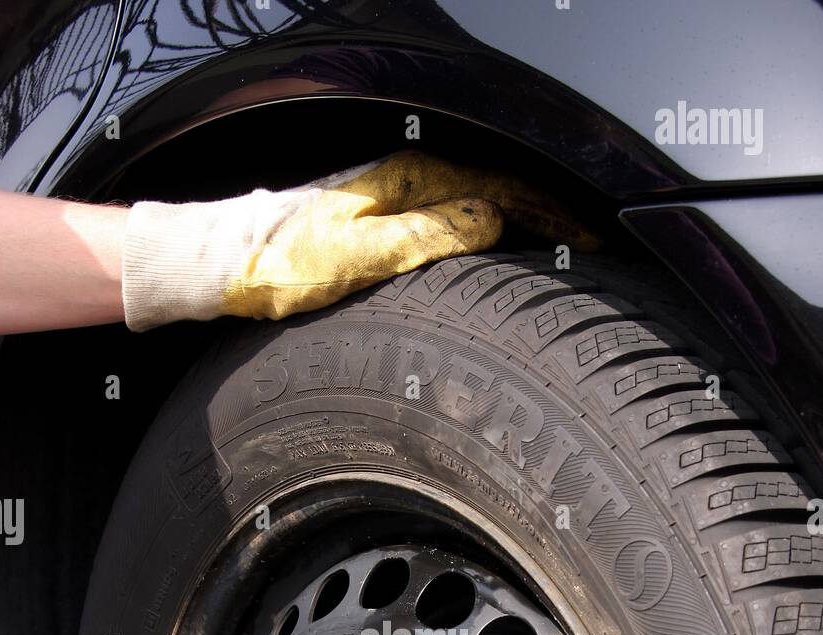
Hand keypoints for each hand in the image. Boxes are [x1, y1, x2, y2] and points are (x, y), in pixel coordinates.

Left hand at [122, 150, 596, 329]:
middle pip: (499, 192)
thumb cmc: (280, 261)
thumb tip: (495, 220)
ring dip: (527, 226)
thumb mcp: (361, 253)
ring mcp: (397, 204)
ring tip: (566, 250)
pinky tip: (503, 256)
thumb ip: (430, 235)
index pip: (503, 188)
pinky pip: (457, 225)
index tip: (593, 235)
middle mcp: (406, 184)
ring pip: (481, 207)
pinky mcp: (384, 227)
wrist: (226, 267)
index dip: (553, 213)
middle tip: (596, 244)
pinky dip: (492, 238)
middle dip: (552, 215)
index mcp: (409, 180)